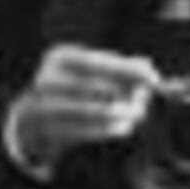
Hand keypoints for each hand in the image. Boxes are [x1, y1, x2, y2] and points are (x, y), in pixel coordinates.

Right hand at [3, 41, 156, 174]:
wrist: (36, 116)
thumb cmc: (75, 87)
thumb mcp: (92, 71)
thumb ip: (121, 68)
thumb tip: (148, 67)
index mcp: (59, 57)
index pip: (96, 61)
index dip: (127, 69)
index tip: (154, 77)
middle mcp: (46, 79)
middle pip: (92, 86)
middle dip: (124, 94)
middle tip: (144, 101)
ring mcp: (42, 106)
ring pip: (87, 110)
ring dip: (118, 113)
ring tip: (137, 114)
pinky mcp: (47, 131)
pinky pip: (81, 131)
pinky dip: (106, 129)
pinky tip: (124, 127)